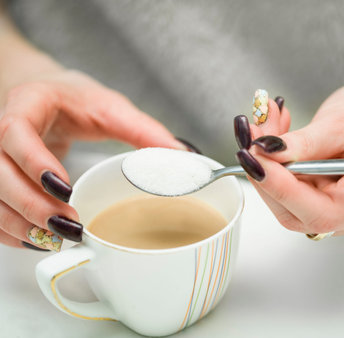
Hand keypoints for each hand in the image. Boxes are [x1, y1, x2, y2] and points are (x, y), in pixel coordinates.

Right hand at [0, 69, 186, 249]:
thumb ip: (145, 131)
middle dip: (31, 206)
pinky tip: (39, 241)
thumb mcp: (111, 108)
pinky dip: (11, 231)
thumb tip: (183, 156)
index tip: (65, 189)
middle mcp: (2, 130)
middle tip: (69, 225)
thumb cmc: (76, 100)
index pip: (15, 133)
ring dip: (20, 225)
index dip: (35, 164)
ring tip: (57, 240)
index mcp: (28, 103)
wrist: (47, 96)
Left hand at [235, 77, 343, 238]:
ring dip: (267, 164)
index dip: (281, 188)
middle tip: (250, 135)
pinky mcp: (323, 203)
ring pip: (286, 201)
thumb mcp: (342, 123)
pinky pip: (289, 192)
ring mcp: (341, 214)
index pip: (320, 213)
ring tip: (262, 126)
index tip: (254, 159)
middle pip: (296, 212)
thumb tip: (264, 154)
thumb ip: (303, 144)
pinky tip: (272, 138)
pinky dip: (275, 165)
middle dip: (267, 172)